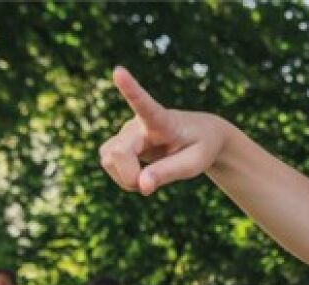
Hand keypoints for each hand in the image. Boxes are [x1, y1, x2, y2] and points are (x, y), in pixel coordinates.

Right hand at [100, 67, 230, 195]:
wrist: (200, 136)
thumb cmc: (200, 147)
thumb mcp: (193, 163)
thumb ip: (168, 173)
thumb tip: (141, 185)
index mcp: (161, 120)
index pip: (143, 104)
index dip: (130, 89)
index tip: (118, 72)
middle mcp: (137, 122)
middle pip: (117, 153)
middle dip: (128, 176)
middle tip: (150, 187)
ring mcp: (125, 131)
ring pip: (108, 160)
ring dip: (125, 178)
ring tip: (150, 178)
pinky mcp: (118, 141)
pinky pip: (108, 164)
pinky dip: (122, 177)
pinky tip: (141, 174)